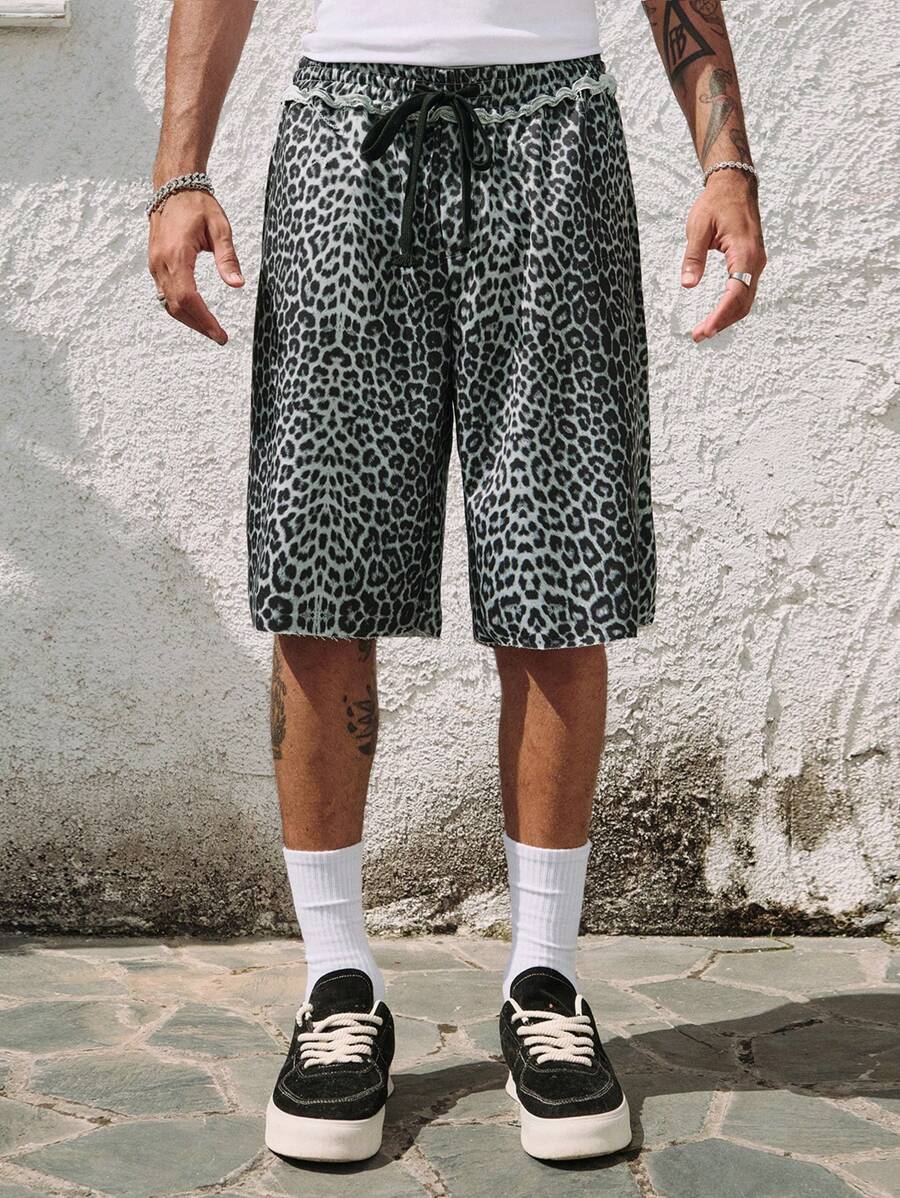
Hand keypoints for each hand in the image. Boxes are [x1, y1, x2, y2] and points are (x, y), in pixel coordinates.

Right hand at [148, 191, 243, 343]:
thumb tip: (238, 284)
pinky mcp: (155, 264)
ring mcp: (155, 265)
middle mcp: (160, 263)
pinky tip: (195, 313)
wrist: (173, 187)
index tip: (220, 334)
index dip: (205, 320)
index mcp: (176, 255)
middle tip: (220, 337)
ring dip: (188, 320)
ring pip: (168, 303)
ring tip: (210, 329)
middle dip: (199, 325)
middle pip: (177, 307)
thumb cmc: (197, 204)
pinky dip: (179, 308)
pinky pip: (164, 294)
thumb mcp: (219, 228)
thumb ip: (227, 258)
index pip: (189, 299)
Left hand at [681, 171, 765, 343]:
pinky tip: (717, 315)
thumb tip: (687, 285)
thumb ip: (693, 257)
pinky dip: (731, 307)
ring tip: (704, 331)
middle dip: (721, 322)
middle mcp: (756, 261)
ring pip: (745, 300)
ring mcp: (756, 263)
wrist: (735, 185)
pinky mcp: (752, 263)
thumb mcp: (698, 228)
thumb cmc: (716, 202)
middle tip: (698, 336)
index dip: (720, 315)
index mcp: (745, 253)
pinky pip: (745, 291)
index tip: (705, 330)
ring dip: (726, 317)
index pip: (735, 293)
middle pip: (742, 302)